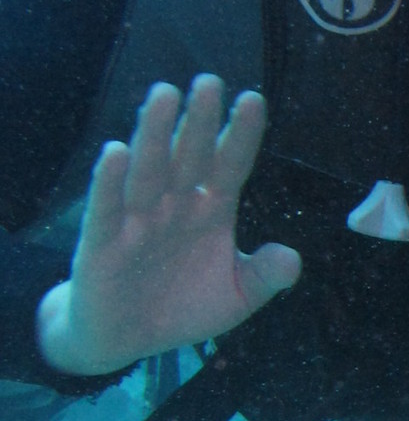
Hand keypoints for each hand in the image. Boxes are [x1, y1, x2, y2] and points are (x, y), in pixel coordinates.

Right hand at [36, 77, 300, 376]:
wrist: (126, 339)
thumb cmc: (183, 306)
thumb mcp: (235, 297)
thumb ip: (264, 277)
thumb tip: (293, 259)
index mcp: (210, 211)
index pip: (230, 166)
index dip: (241, 135)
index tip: (253, 100)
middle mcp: (175, 205)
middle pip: (189, 157)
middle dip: (199, 121)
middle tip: (209, 82)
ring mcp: (138, 220)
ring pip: (149, 171)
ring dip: (156, 134)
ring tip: (165, 96)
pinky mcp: (103, 241)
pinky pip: (107, 207)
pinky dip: (110, 181)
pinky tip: (116, 152)